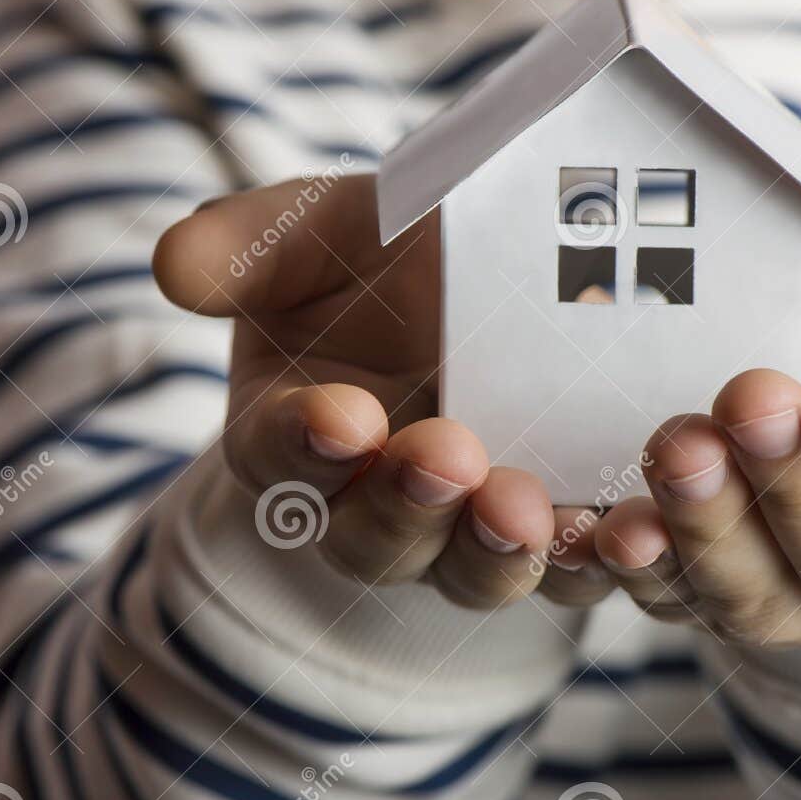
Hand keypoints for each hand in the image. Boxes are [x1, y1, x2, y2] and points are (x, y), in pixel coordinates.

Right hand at [154, 172, 587, 607]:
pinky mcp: (566, 531)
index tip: (340, 415)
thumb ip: (246, 247)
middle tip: (444, 457)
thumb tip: (171, 266)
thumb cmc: (381, 250)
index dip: (303, 442)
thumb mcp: (316, 230)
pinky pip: (579, 566)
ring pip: (475, 570)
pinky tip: (629, 532)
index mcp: (296, 433)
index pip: (279, 454)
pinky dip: (602, 559)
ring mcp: (471, 528)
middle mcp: (376, 502)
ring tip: (530, 510)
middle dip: (406, 507)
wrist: (495, 266)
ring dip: (500, 551)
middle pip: (376, 538)